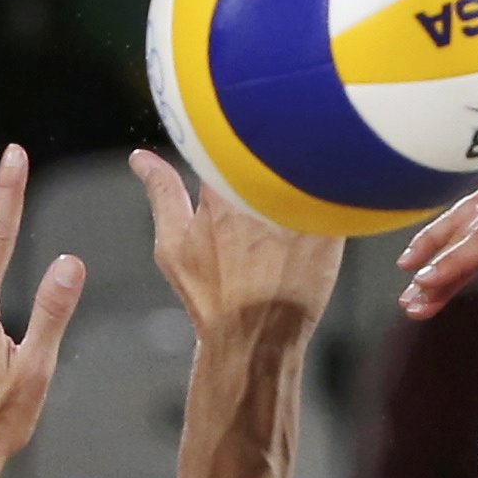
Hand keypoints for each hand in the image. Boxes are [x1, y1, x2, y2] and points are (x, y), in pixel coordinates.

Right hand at [131, 151, 341, 339]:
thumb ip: (162, 194)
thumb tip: (140, 157)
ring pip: (307, 165)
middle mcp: (259, 195)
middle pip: (273, 149)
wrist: (255, 339)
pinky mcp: (329, 229)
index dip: (236, 138)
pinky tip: (333, 192)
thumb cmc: (210, 297)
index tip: (241, 137)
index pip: (230, 142)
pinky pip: (337, 192)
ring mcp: (297, 211)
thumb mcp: (173, 247)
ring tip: (307, 162)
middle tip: (277, 143)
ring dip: (305, 163)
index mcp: (221, 190)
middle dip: (274, 146)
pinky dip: (334, 188)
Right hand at [397, 162, 477, 318]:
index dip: (456, 262)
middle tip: (409, 303)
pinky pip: (466, 221)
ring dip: (432, 260)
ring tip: (409, 295)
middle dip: (436, 269)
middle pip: (468, 232)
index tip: (426, 282)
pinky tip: (422, 266)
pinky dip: (445, 246)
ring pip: (460, 226)